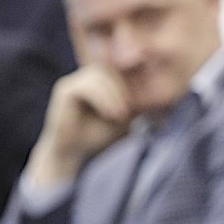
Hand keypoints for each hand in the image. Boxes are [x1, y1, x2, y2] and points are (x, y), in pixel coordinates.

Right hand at [24, 66, 133, 186]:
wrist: (75, 155)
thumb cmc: (100, 137)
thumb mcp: (124, 117)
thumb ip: (135, 101)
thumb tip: (158, 92)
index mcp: (102, 82)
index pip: (121, 71)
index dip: (134, 80)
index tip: (143, 101)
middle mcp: (87, 78)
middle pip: (111, 69)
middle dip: (125, 87)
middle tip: (133, 109)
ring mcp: (75, 81)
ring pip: (100, 74)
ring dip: (115, 93)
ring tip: (122, 114)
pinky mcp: (65, 90)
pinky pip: (87, 86)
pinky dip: (102, 98)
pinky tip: (111, 114)